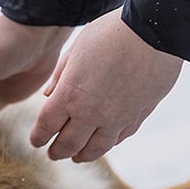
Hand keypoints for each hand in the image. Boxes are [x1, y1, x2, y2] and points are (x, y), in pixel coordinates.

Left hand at [30, 8, 181, 161]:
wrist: (153, 32)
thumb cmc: (109, 34)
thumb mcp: (76, 50)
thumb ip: (60, 77)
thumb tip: (48, 96)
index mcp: (69, 95)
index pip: (46, 126)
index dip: (39, 137)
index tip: (36, 141)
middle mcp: (91, 113)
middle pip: (68, 144)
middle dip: (58, 152)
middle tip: (53, 154)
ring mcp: (117, 118)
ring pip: (96, 148)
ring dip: (83, 155)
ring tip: (77, 157)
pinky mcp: (138, 117)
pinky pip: (119, 138)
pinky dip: (107, 143)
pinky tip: (103, 143)